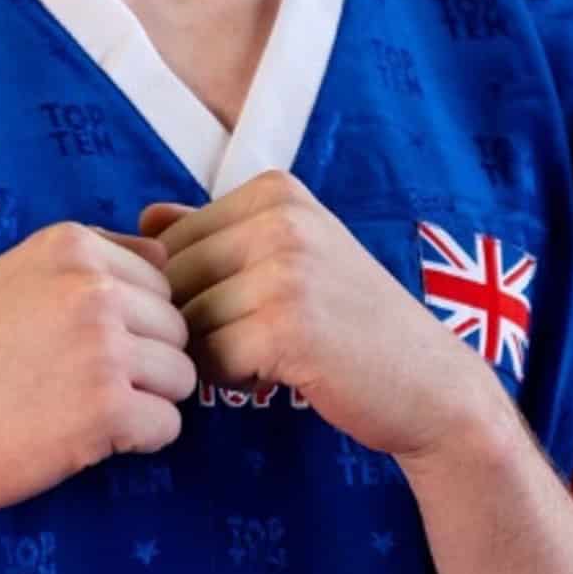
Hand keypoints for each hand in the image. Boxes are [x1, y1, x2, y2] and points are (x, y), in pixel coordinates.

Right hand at [0, 222, 197, 527]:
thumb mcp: (13, 276)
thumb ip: (84, 258)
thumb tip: (162, 252)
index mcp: (70, 245)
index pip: (159, 278)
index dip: (133, 318)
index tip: (85, 343)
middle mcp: (91, 287)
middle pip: (177, 326)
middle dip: (147, 360)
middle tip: (89, 383)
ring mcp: (102, 346)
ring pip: (182, 374)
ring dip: (149, 400)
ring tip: (93, 410)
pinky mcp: (109, 408)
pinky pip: (170, 424)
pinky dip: (142, 440)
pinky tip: (97, 438)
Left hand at [139, 172, 506, 463]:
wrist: (430, 384)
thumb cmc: (350, 323)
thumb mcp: (290, 255)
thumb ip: (215, 231)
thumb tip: (142, 220)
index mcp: (275, 189)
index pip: (171, 240)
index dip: (192, 290)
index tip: (249, 306)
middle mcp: (280, 217)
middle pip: (173, 279)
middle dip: (198, 322)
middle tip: (259, 339)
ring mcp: (285, 268)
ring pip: (187, 320)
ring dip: (214, 353)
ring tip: (271, 355)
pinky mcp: (285, 325)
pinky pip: (209, 359)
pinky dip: (231, 378)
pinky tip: (277, 374)